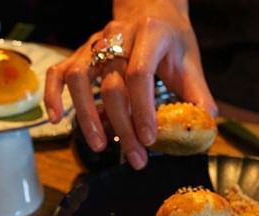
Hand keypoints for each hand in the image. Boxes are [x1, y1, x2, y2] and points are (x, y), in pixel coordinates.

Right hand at [43, 0, 215, 168]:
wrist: (150, 8)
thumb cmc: (170, 39)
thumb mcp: (189, 60)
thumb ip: (197, 92)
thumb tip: (205, 125)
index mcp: (150, 34)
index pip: (140, 74)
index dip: (143, 109)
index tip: (150, 139)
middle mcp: (118, 35)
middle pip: (112, 85)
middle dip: (123, 125)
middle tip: (135, 156)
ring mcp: (94, 43)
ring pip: (79, 78)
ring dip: (86, 116)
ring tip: (99, 145)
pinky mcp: (79, 53)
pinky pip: (58, 72)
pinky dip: (53, 95)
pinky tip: (57, 119)